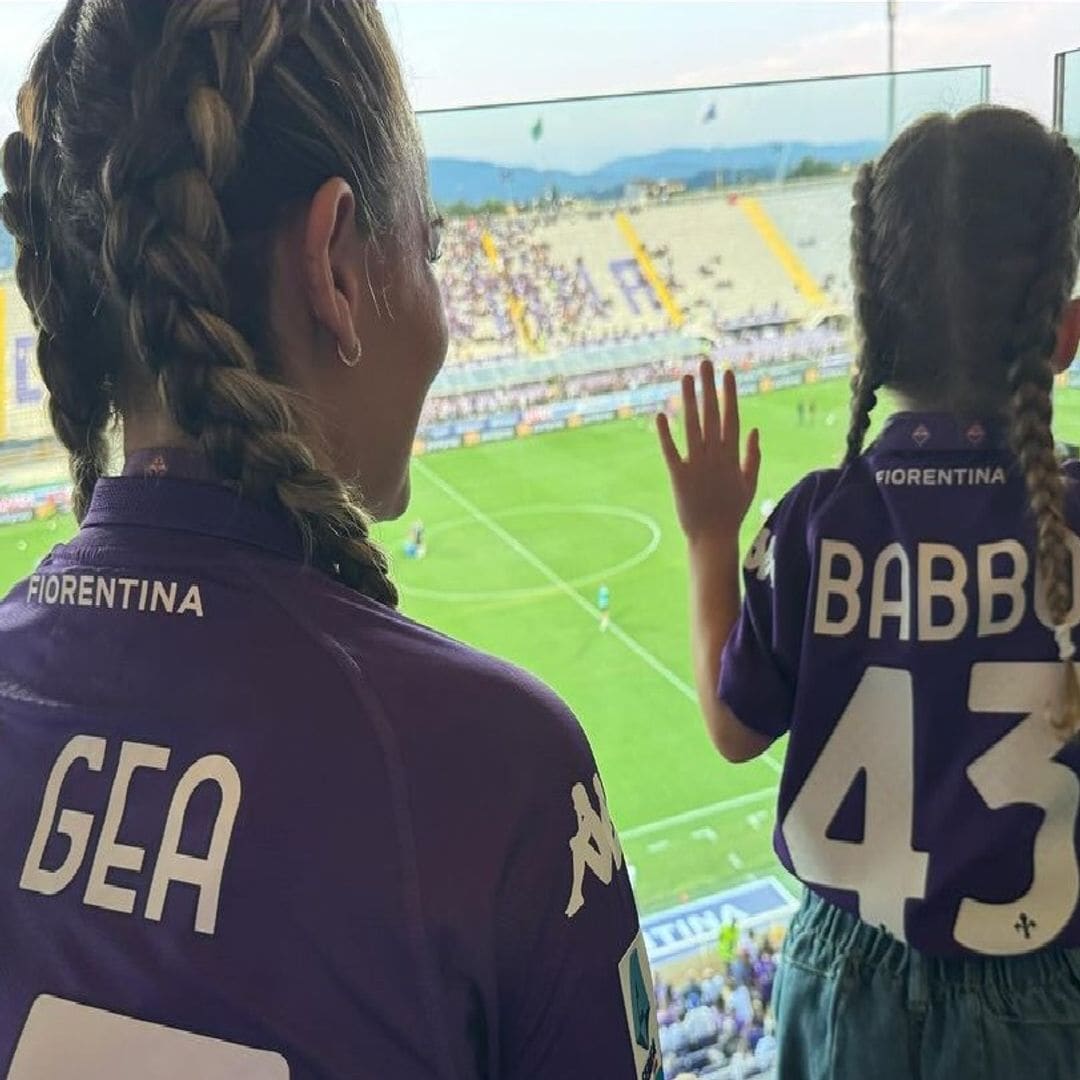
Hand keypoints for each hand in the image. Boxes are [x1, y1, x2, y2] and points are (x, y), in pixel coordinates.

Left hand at [657, 360, 760, 546]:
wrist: (713, 538)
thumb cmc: (732, 512)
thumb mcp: (749, 483)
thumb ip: (753, 456)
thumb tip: (754, 429)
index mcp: (732, 456)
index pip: (731, 417)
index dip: (729, 394)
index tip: (727, 372)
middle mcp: (715, 456)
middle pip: (712, 415)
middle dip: (708, 388)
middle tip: (705, 363)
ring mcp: (697, 466)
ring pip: (692, 427)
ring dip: (689, 402)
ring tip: (685, 379)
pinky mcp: (678, 477)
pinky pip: (671, 452)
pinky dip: (666, 434)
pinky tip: (661, 415)